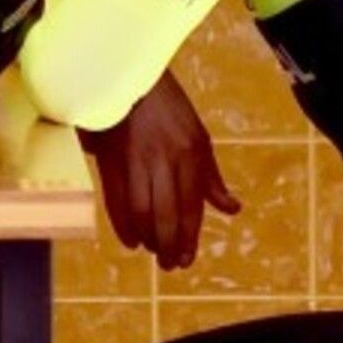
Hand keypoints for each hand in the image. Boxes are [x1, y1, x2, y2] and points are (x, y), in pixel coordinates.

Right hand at [86, 71, 236, 272]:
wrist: (127, 78)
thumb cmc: (166, 107)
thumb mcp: (197, 136)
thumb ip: (211, 177)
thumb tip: (232, 209)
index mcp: (191, 152)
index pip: (192, 205)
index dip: (189, 236)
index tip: (187, 259)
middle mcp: (165, 159)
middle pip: (167, 214)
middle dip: (168, 245)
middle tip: (169, 264)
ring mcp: (136, 160)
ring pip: (142, 211)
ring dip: (148, 238)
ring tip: (151, 252)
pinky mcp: (111, 160)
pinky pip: (116, 200)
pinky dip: (123, 225)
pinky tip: (130, 239)